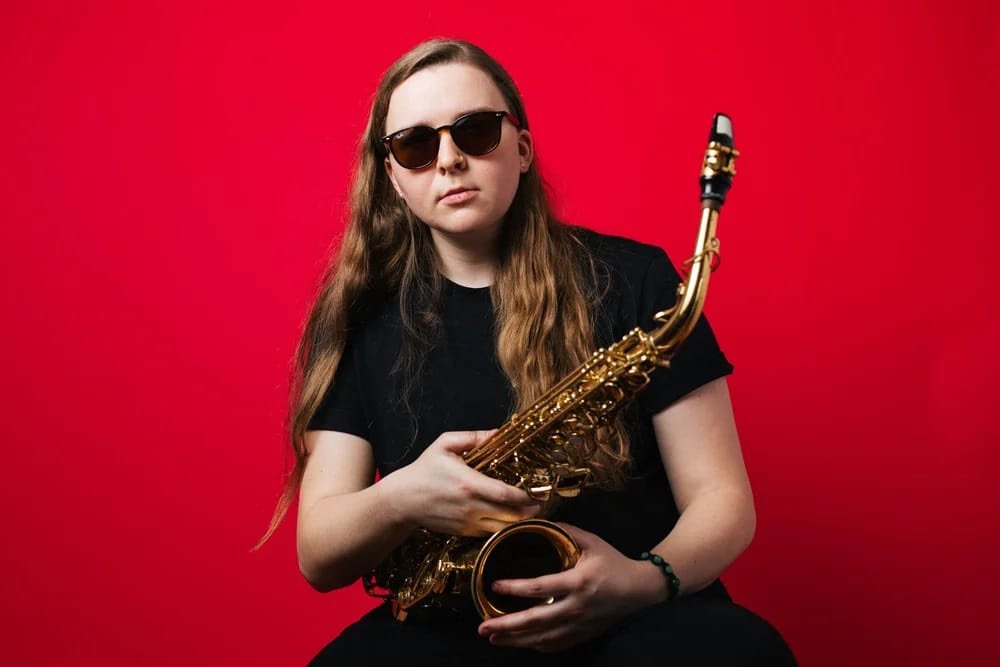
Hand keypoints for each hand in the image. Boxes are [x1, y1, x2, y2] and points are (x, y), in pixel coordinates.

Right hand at [381, 430, 540, 536]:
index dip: (525, 495)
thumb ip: (473, 437)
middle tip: (539, 503)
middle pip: (510, 515)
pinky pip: (490, 533)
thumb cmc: (424, 470)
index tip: (536, 491)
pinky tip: (508, 518)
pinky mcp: (464, 532)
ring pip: (503, 528)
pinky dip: (503, 527)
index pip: (505, 494)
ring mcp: (467, 522)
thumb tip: (498, 433)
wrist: (403, 500)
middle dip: (528, 510)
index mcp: (468, 483)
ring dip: (518, 521)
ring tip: (528, 511)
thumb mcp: (445, 445)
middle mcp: (470, 506)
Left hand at [477, 524, 663, 652]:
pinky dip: (535, 645)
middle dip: (507, 625)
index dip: (516, 588)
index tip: (495, 586)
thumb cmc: (614, 563)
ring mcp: (580, 624)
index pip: (541, 587)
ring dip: (515, 640)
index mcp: (578, 582)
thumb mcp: (592, 542)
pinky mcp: (583, 634)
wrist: (641, 589)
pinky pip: (556, 644)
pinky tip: (519, 643)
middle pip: (537, 620)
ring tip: (492, 637)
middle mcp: (577, 606)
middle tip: (483, 626)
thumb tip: (539, 519)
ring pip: (542, 638)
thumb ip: (567, 531)